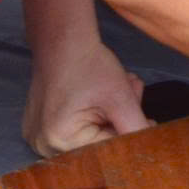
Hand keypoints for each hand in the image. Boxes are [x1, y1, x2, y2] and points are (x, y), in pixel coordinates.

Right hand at [22, 41, 150, 157]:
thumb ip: (136, 127)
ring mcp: (40, 136)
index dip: (130, 131)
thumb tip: (149, 146)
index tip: (144, 114)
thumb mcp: (121, 98)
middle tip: (132, 92)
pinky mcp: (42, 127)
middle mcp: (44, 145)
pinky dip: (94, 115)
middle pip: (98, 143)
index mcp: (60, 140)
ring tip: (119, 87)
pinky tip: (101, 95)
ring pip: (90, 135)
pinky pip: (76, 129)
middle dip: (120, 120)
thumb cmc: (89, 65)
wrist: (62, 41)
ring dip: (110, 115)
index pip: (108, 148)